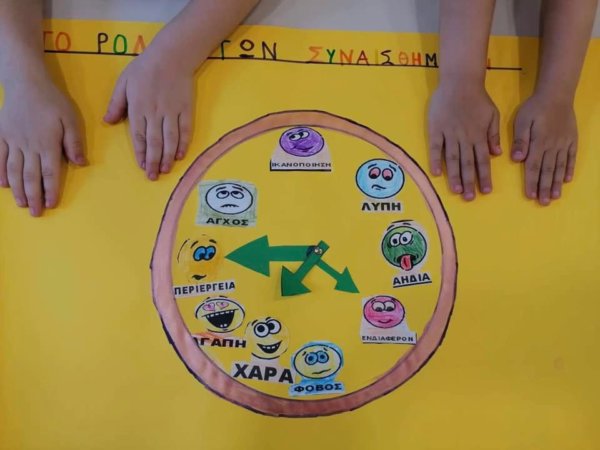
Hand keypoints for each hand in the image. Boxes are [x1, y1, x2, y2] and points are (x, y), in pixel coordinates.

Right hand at [0, 75, 85, 216]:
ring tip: (21, 204)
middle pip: (31, 176)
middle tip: (35, 213)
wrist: (25, 82)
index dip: (50, 190)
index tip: (51, 204)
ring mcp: (13, 141)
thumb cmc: (52, 100)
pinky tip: (3, 185)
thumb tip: (81, 164)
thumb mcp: (71, 119)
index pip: (50, 173)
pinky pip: (0, 157)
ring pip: (15, 170)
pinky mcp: (2, 135)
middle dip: (34, 197)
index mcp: (47, 144)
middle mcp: (29, 146)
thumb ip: (74, 142)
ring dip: (18, 189)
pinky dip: (1, 172)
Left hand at [104, 47, 193, 180]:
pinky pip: (185, 130)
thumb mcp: (123, 82)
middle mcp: (155, 113)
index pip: (139, 136)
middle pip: (155, 142)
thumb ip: (116, 103)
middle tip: (153, 176)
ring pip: (170, 139)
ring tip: (166, 170)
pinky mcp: (186, 109)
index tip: (141, 166)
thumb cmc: (145, 68)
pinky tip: (180, 155)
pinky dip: (183, 144)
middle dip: (153, 161)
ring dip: (167, 156)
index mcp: (138, 107)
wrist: (172, 55)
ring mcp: (172, 112)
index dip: (140, 153)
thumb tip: (108, 122)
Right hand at [428, 82, 501, 200]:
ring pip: (452, 159)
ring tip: (456, 190)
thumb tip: (496, 153)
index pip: (483, 160)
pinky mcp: (436, 130)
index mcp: (479, 136)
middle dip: (469, 181)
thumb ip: (493, 134)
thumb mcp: (493, 114)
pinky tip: (436, 173)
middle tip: (470, 198)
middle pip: (467, 163)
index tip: (486, 191)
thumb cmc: (478, 97)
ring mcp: (449, 135)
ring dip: (454, 175)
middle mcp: (465, 138)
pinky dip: (435, 160)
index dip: (484, 176)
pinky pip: (436, 147)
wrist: (460, 82)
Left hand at [511, 94, 576, 205]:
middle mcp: (553, 146)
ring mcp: (564, 143)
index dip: (532, 182)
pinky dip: (569, 169)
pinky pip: (571, 157)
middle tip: (544, 203)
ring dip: (557, 182)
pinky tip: (567, 179)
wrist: (557, 94)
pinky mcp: (572, 139)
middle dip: (545, 187)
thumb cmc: (535, 108)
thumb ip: (520, 141)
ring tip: (555, 196)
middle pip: (548, 170)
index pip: (533, 167)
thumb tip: (517, 159)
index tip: (531, 195)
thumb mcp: (522, 121)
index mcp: (539, 143)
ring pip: (560, 166)